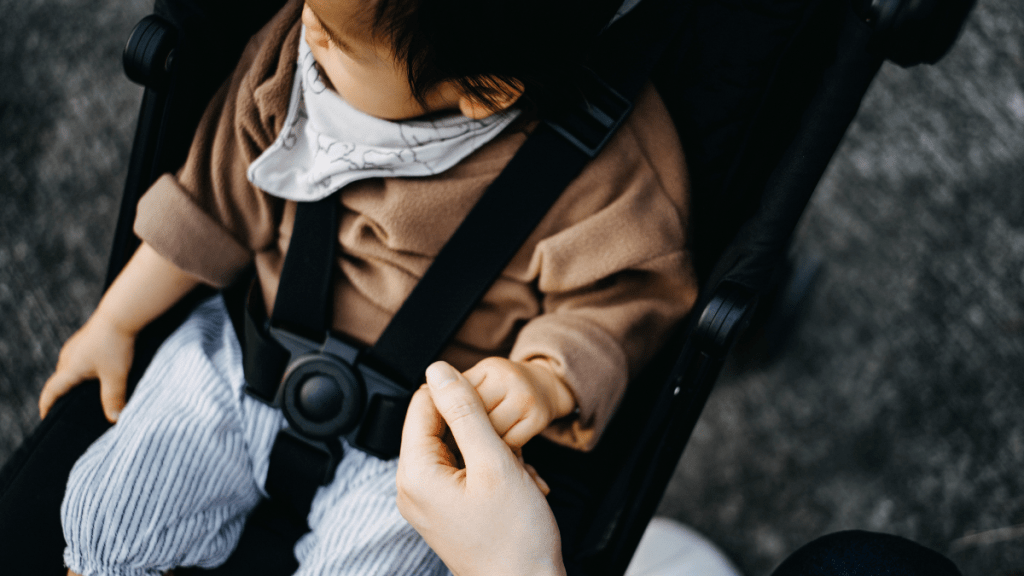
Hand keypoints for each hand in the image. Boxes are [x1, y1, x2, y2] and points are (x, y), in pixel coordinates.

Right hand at [39, 315, 134, 422]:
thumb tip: (114, 420)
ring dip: (74, 381)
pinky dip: (84, 370)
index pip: (51, 392)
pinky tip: (98, 373)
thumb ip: (113, 398)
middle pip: (60, 381)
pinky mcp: (86, 339)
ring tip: (85, 394)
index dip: (47, 406)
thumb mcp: (115, 375)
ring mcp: (76, 346)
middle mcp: (67, 357)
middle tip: (69, 410)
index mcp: (68, 369)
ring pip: (70, 369)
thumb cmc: (115, 344)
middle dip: (62, 395)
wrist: (121, 314)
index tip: (46, 418)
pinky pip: (80, 359)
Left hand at [396, 361, 565, 575]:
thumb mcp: (495, 462)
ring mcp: (428, 501)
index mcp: (415, 474)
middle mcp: (412, 488)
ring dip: (491, 448)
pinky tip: (518, 482)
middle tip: (511, 447)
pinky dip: (492, 467)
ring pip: (457, 445)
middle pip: (438, 425)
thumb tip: (439, 370)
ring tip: (518, 470)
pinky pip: (463, 469)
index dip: (459, 393)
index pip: (423, 403)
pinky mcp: (446, 509)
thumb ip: (465, 411)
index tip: (493, 405)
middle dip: (479, 426)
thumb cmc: (515, 539)